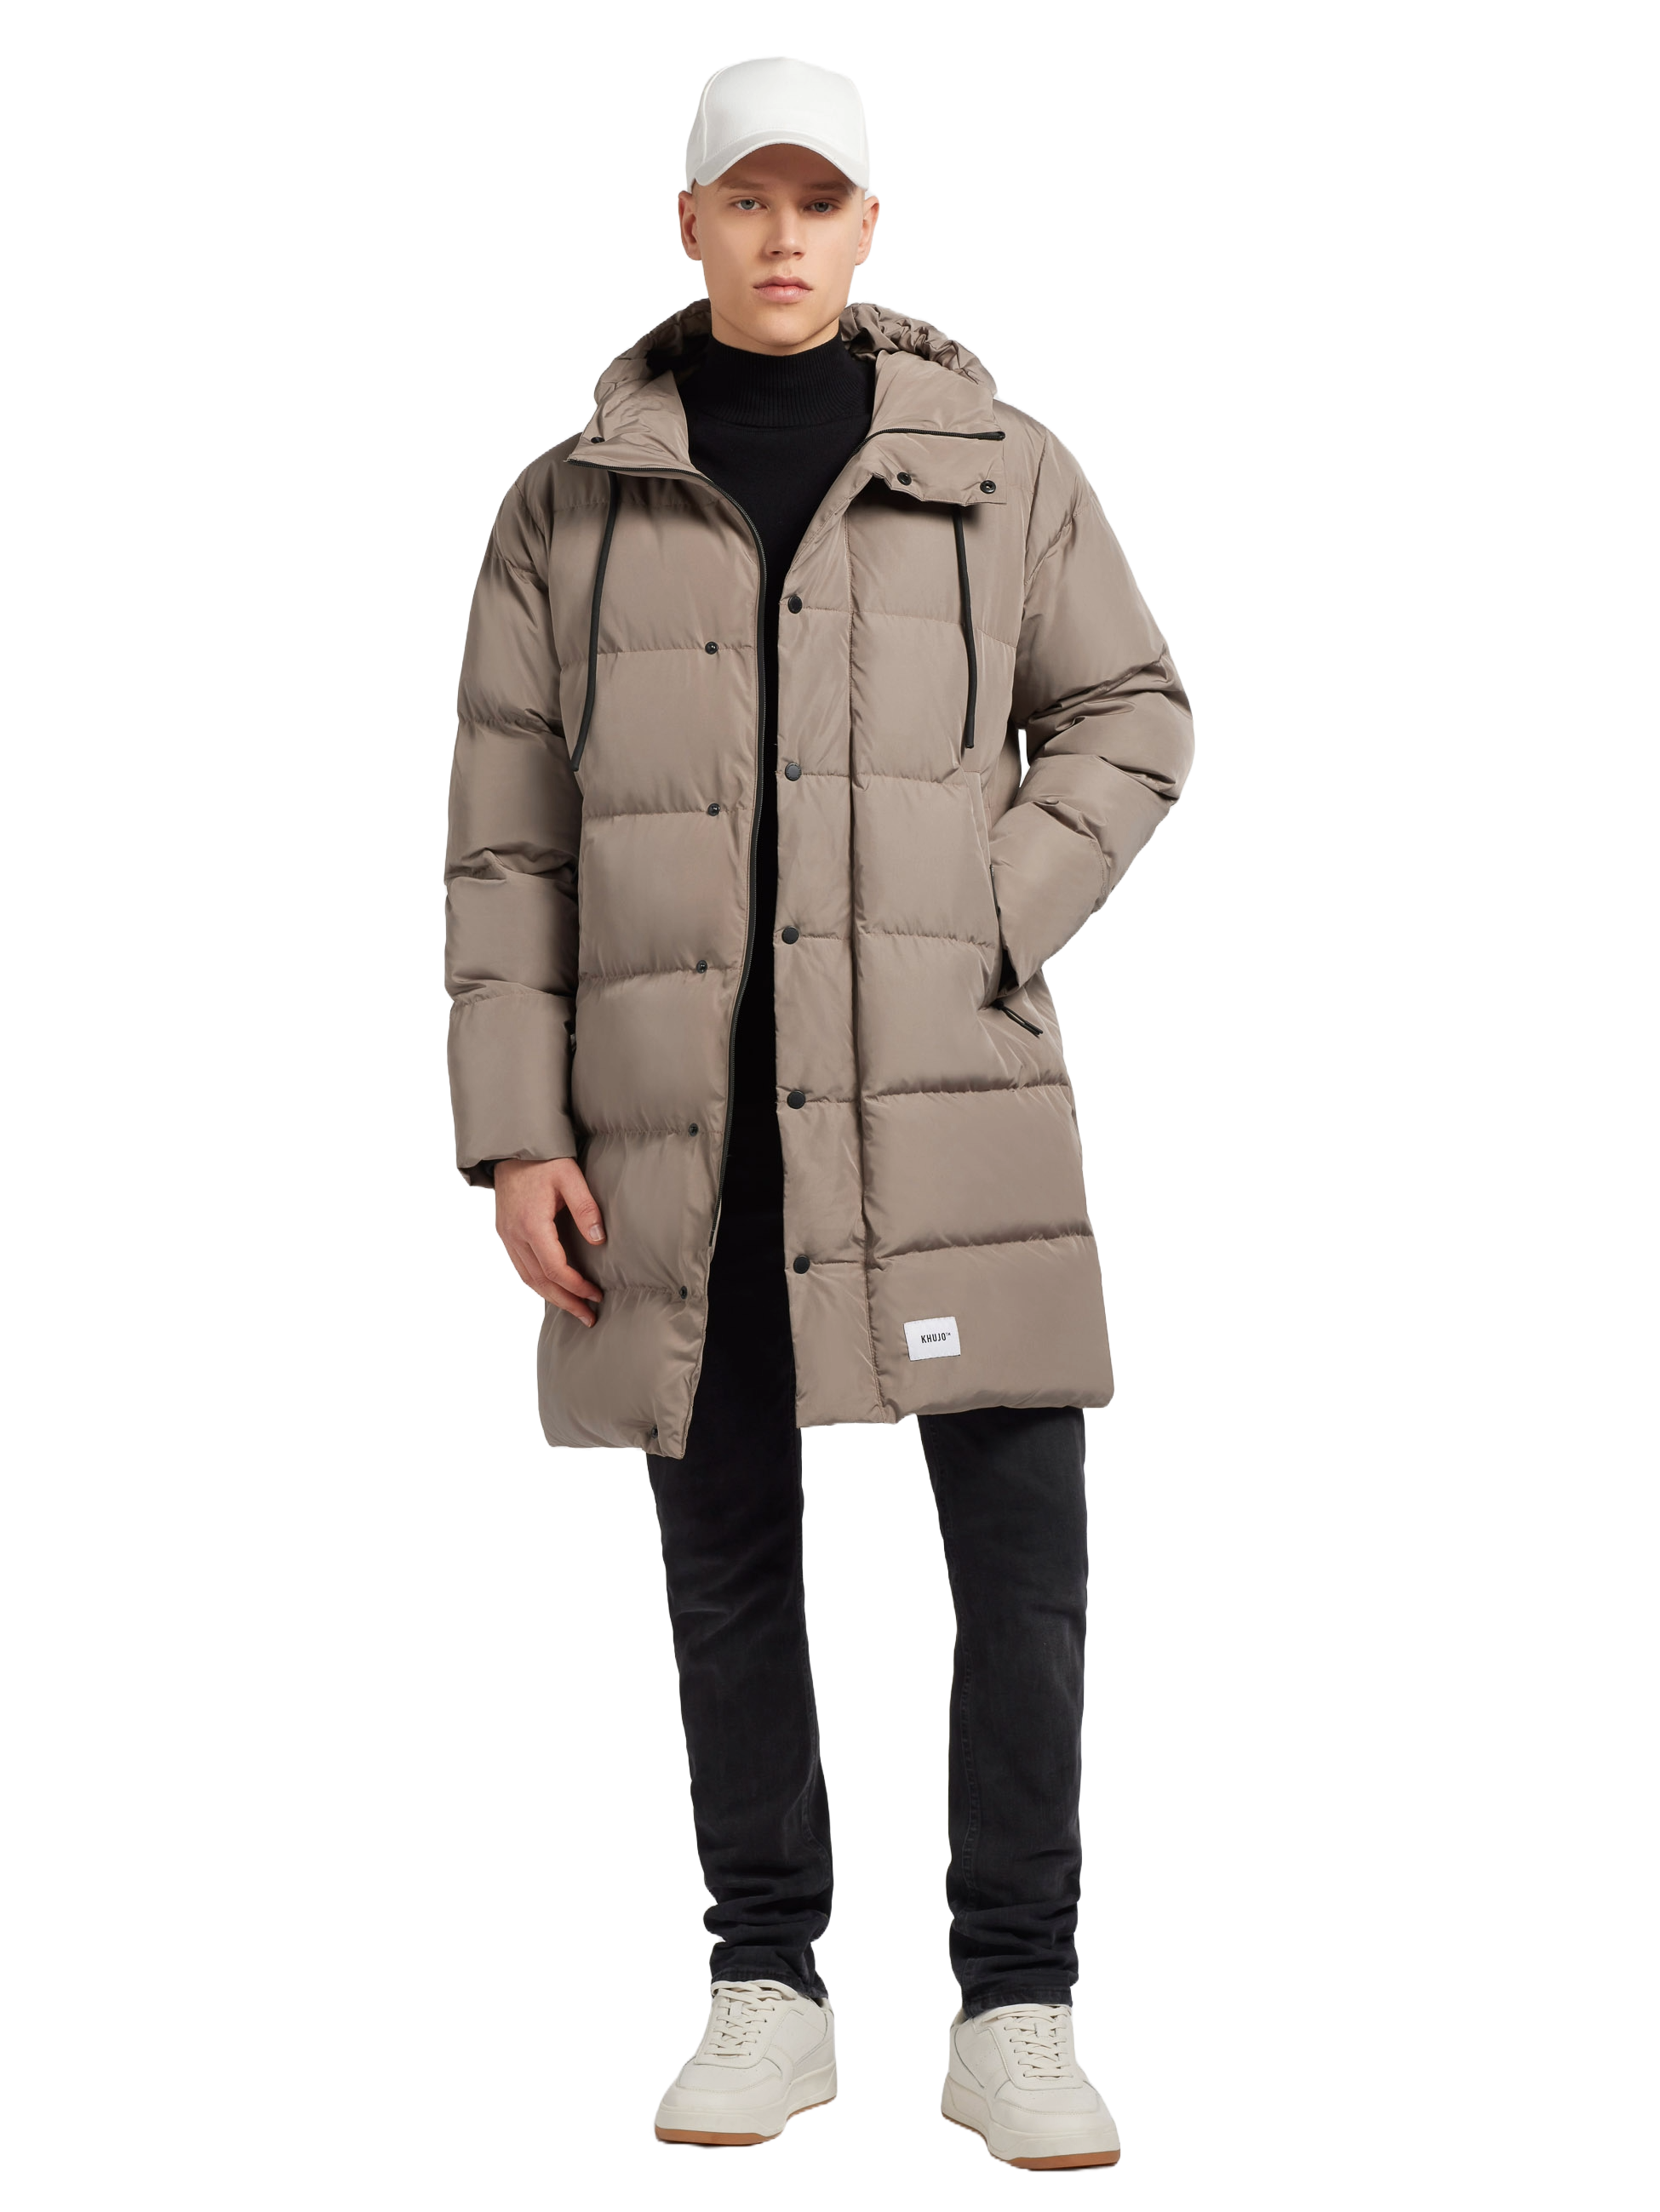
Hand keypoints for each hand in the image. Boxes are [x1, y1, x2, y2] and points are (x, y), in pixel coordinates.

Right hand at [493, 1158, 605, 1325]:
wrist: (512, 1148)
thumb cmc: (544, 1160)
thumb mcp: (570, 1176)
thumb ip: (585, 1207)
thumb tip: (599, 1239)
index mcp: (532, 1224)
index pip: (554, 1268)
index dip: (576, 1286)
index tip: (595, 1294)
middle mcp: (515, 1235)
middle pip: (540, 1281)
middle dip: (566, 1302)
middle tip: (588, 1317)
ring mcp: (506, 1236)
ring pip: (527, 1278)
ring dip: (551, 1297)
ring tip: (574, 1308)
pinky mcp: (505, 1234)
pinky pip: (520, 1267)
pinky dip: (538, 1283)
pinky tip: (553, 1289)